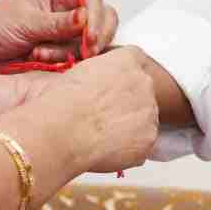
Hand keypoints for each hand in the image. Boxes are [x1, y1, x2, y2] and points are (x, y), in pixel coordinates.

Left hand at [0, 0, 118, 96]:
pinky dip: (65, 65)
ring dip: (71, 53)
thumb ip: (58, 22)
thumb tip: (86, 16)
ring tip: (40, 54)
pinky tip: (41, 63)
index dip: (96, 16)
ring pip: (92, 44)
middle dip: (95, 36)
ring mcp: (65, 37)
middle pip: (102, 19)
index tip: (90, 35)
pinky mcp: (61, 59)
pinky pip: (78, 63)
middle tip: (85, 51)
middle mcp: (66, 12)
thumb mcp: (24, 20)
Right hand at [42, 49, 158, 173]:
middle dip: (127, 102)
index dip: (123, 77)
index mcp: (126, 60)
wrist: (62, 131)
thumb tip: (88, 82)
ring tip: (101, 136)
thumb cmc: (60, 101)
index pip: (135, 61)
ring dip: (129, 126)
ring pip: (144, 119)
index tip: (111, 88)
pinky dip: (129, 149)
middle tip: (103, 116)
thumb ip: (94, 72)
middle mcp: (144, 82)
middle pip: (142, 91)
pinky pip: (142, 143)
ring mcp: (149, 110)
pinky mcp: (149, 137)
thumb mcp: (73, 72)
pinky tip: (107, 150)